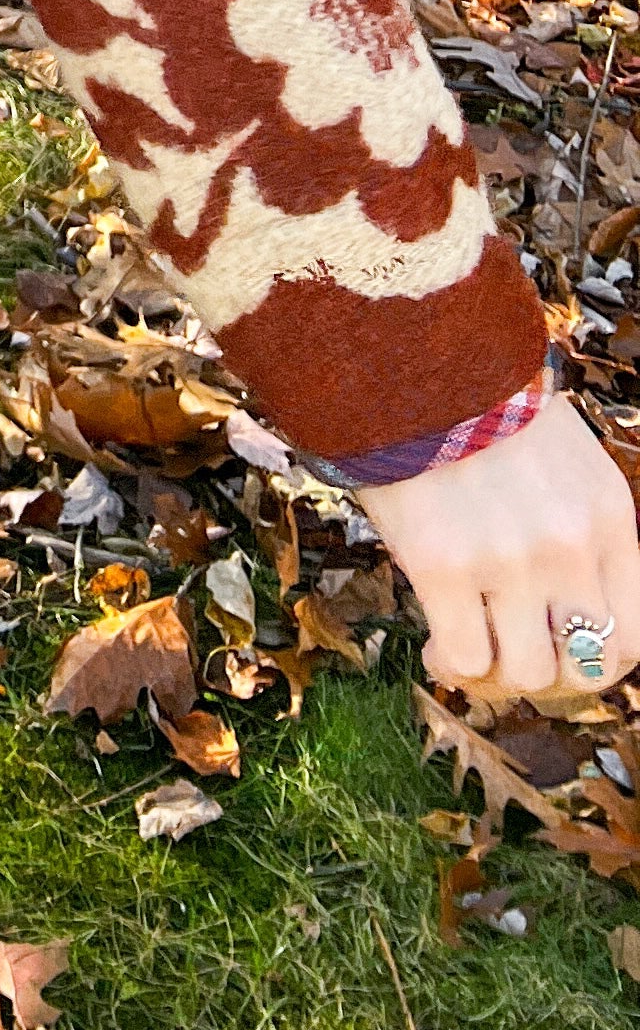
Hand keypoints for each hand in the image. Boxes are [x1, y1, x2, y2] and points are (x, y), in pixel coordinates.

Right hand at [363, 397, 639, 693]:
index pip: (634, 637)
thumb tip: (558, 609)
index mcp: (609, 519)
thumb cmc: (480, 408)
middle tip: (510, 654)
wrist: (411, 356)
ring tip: (466, 647)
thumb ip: (576, 531)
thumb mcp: (565, 465)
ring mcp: (510, 559)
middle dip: (549, 674)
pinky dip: (452, 663)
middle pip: (590, 668)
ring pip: (527, 674)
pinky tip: (436, 644)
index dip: (593, 660)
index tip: (555, 648)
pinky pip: (466, 657)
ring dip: (496, 672)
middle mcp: (571, 546)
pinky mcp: (444, 564)